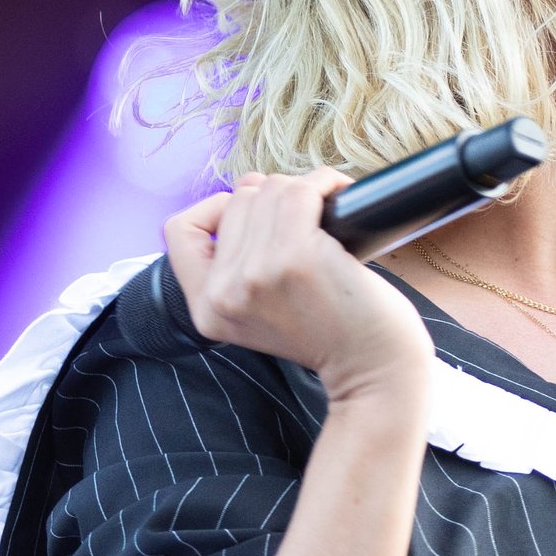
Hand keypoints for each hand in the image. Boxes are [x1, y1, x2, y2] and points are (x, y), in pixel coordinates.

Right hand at [163, 171, 430, 403]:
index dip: (214, 210)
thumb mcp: (263, 314)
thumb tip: (252, 189)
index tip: (254, 219)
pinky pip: (300, 191)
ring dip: (304, 190)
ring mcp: (257, 274)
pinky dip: (324, 185)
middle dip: (275, 200)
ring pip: (268, 190)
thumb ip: (240, 267)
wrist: (376, 370)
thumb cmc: (335, 334)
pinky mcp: (295, 257)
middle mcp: (223, 293)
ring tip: (328, 213)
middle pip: (235, 202)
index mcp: (208, 309)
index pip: (179, 230)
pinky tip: (341, 198)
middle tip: (309, 220)